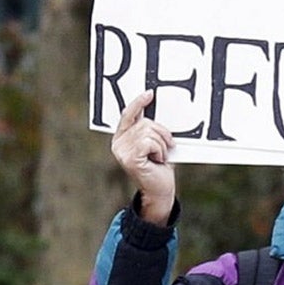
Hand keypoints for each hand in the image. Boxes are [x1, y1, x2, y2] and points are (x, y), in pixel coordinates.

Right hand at [111, 90, 175, 226]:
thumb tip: (153, 110)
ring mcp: (122, 152)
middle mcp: (118, 144)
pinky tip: (158, 160)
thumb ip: (148, 130)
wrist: (160, 190)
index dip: (138, 103)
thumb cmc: (158, 167)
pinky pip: (150, 142)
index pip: (128, 114)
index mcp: (121, 138)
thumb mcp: (153, 144)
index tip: (150, 94)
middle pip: (145, 123)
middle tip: (165, 148)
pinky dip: (160, 150)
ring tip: (160, 157)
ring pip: (149, 132)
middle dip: (161, 133)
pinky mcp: (130, 159)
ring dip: (162, 144)